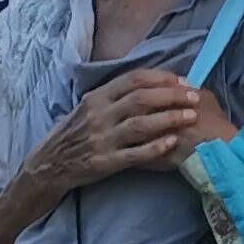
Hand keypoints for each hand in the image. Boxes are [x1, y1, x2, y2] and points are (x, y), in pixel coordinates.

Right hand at [39, 71, 215, 188]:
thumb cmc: (73, 134)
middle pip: (141, 99)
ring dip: (169, 118)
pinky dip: (154, 148)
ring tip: (191, 117)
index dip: (161, 78)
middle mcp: (99, 115)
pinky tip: (172, 143)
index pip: (133, 79)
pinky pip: (134, 154)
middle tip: (195, 96)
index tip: (183, 80)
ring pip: (140, 124)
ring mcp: (102, 139)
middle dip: (172, 96)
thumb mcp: (87, 108)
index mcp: (96, 98)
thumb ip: (112, 97)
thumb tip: (148, 85)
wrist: (48, 165)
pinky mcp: (105, 162)